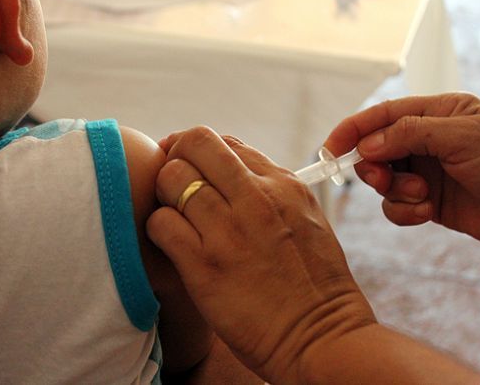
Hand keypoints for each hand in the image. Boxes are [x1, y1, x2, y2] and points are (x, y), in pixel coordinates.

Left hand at [146, 127, 374, 382]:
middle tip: (171, 179)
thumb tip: (231, 170)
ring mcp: (229, 231)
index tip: (188, 162)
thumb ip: (271, 190)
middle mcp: (256, 199)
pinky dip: (158, 227)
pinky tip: (170, 241)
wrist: (321, 338)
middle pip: (196, 143)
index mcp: (282, 185)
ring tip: (172, 213)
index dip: (198, 149)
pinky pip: (161, 223)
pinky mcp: (204, 266)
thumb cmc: (314, 284)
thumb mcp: (306, 220)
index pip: (225, 142)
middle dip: (176, 154)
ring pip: (172, 177)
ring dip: (164, 192)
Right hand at [325, 93, 479, 241]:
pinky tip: (427, 213)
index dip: (351, 130)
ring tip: (421, 197)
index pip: (382, 116)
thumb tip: (366, 145)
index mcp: (436, 113)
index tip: (328, 150)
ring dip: (395, 192)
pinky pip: (397, 207)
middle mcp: (427, 141)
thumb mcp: (459, 137)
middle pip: (376, 150)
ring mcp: (427, 172)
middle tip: (383, 179)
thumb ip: (407, 134)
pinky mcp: (429, 201)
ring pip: (384, 181)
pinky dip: (405, 212)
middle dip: (374, 167)